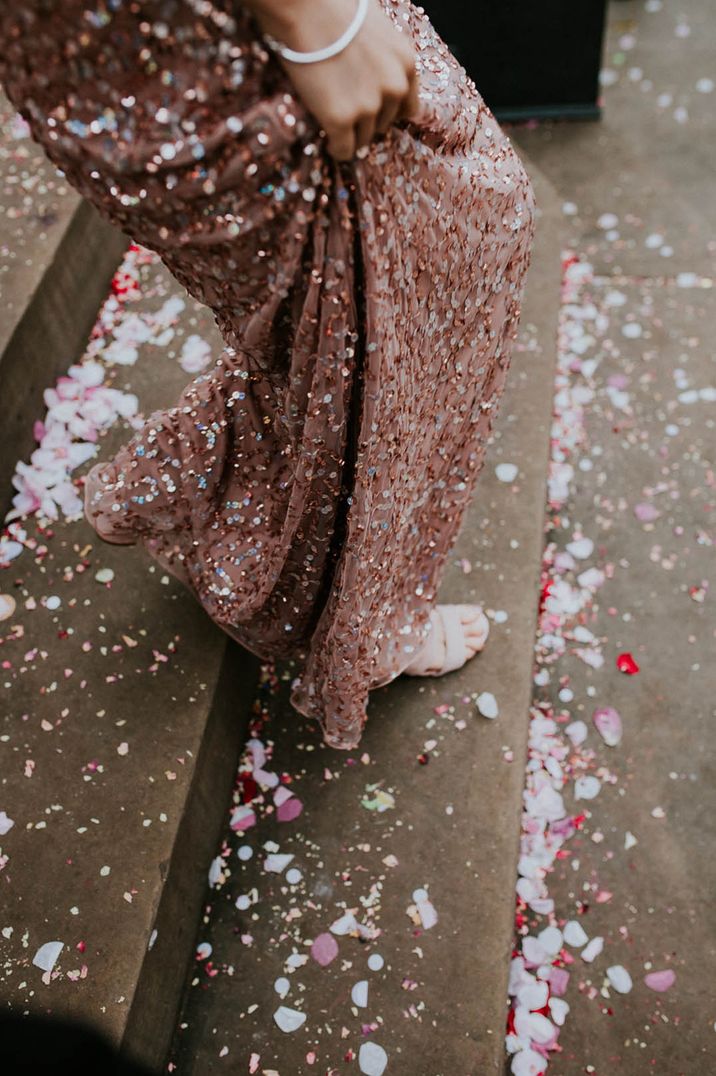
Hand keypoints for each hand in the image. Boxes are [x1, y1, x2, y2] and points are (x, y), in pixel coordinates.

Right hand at [248, 0, 419, 160]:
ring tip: (333, 121)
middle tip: (346, 111)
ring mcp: (368, 106)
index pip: (408, 107)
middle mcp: (394, 88)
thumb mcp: (377, 30)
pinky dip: (337, 149)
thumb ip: (385, 58)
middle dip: (367, 121)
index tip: (373, 112)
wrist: (304, 8)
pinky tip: (328, 142)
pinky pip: (344, 150)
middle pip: (384, 125)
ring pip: (364, 140)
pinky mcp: (341, 120)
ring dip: (350, 135)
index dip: (388, 111)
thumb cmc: (334, 9)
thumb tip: (375, 79)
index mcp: (406, 64)